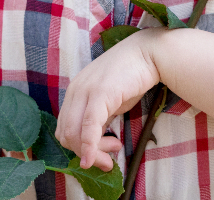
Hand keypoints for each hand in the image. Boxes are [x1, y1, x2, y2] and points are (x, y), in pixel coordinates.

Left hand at [56, 28, 162, 170]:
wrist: (148, 53)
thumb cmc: (131, 76)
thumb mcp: (110, 103)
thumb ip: (98, 120)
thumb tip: (95, 143)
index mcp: (74, 92)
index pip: (64, 129)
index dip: (80, 149)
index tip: (102, 154)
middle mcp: (75, 91)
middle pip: (65, 135)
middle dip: (85, 154)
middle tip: (108, 160)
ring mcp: (85, 91)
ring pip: (74, 134)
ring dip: (92, 153)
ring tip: (114, 150)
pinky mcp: (99, 93)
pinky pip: (89, 126)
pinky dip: (90, 147)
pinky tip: (98, 158)